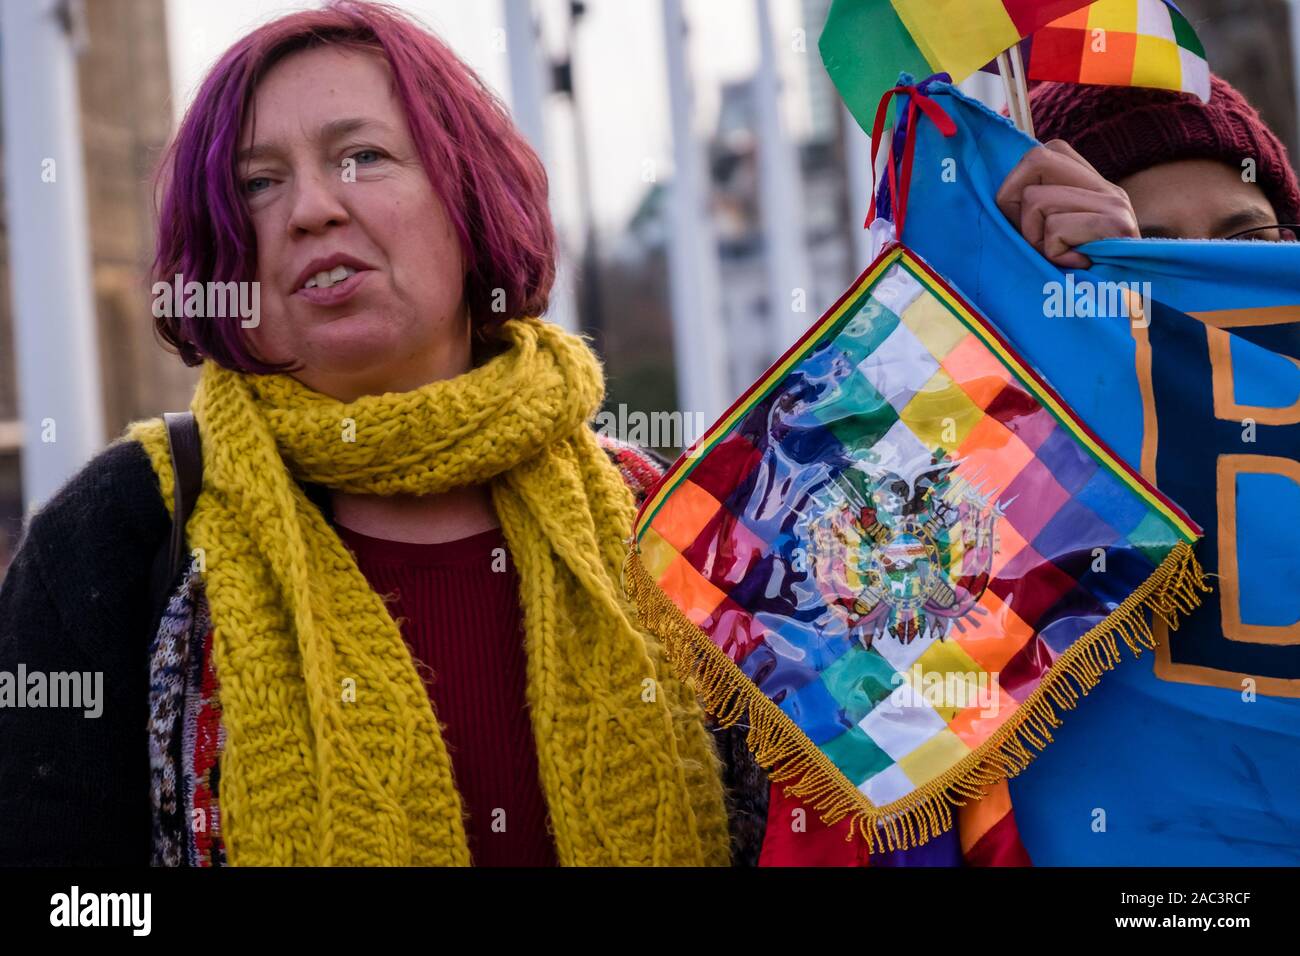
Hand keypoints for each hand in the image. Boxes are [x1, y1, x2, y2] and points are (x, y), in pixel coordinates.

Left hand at [995, 139, 1139, 268]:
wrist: (1123, 316)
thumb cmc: (1073, 282)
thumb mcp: (1047, 240)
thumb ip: (1030, 212)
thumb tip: (996, 198)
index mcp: (1090, 184)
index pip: (1039, 155)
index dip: (1016, 189)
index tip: (1027, 225)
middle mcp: (1106, 187)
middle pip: (1035, 160)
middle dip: (1018, 205)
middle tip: (1037, 240)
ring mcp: (1115, 203)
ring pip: (1036, 201)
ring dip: (1036, 238)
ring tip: (1061, 257)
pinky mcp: (1117, 225)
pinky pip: (1054, 229)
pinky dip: (1054, 254)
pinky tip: (1075, 265)